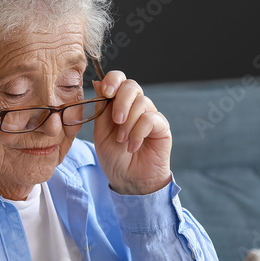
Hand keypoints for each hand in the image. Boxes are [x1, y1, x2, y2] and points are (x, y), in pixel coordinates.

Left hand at [91, 72, 172, 195]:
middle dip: (121, 101)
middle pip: (132, 86)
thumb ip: (100, 109)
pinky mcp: (162, 127)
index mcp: (119, 104)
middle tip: (116, 121)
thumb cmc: (114, 158)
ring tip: (122, 141)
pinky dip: (138, 132)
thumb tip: (98, 82)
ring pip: (142, 103)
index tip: (106, 92)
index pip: (120, 80)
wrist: (127, 180)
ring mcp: (150, 115)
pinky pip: (151, 119)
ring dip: (128, 123)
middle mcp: (136, 106)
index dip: (113, 80)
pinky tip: (133, 146)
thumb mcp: (100, 132)